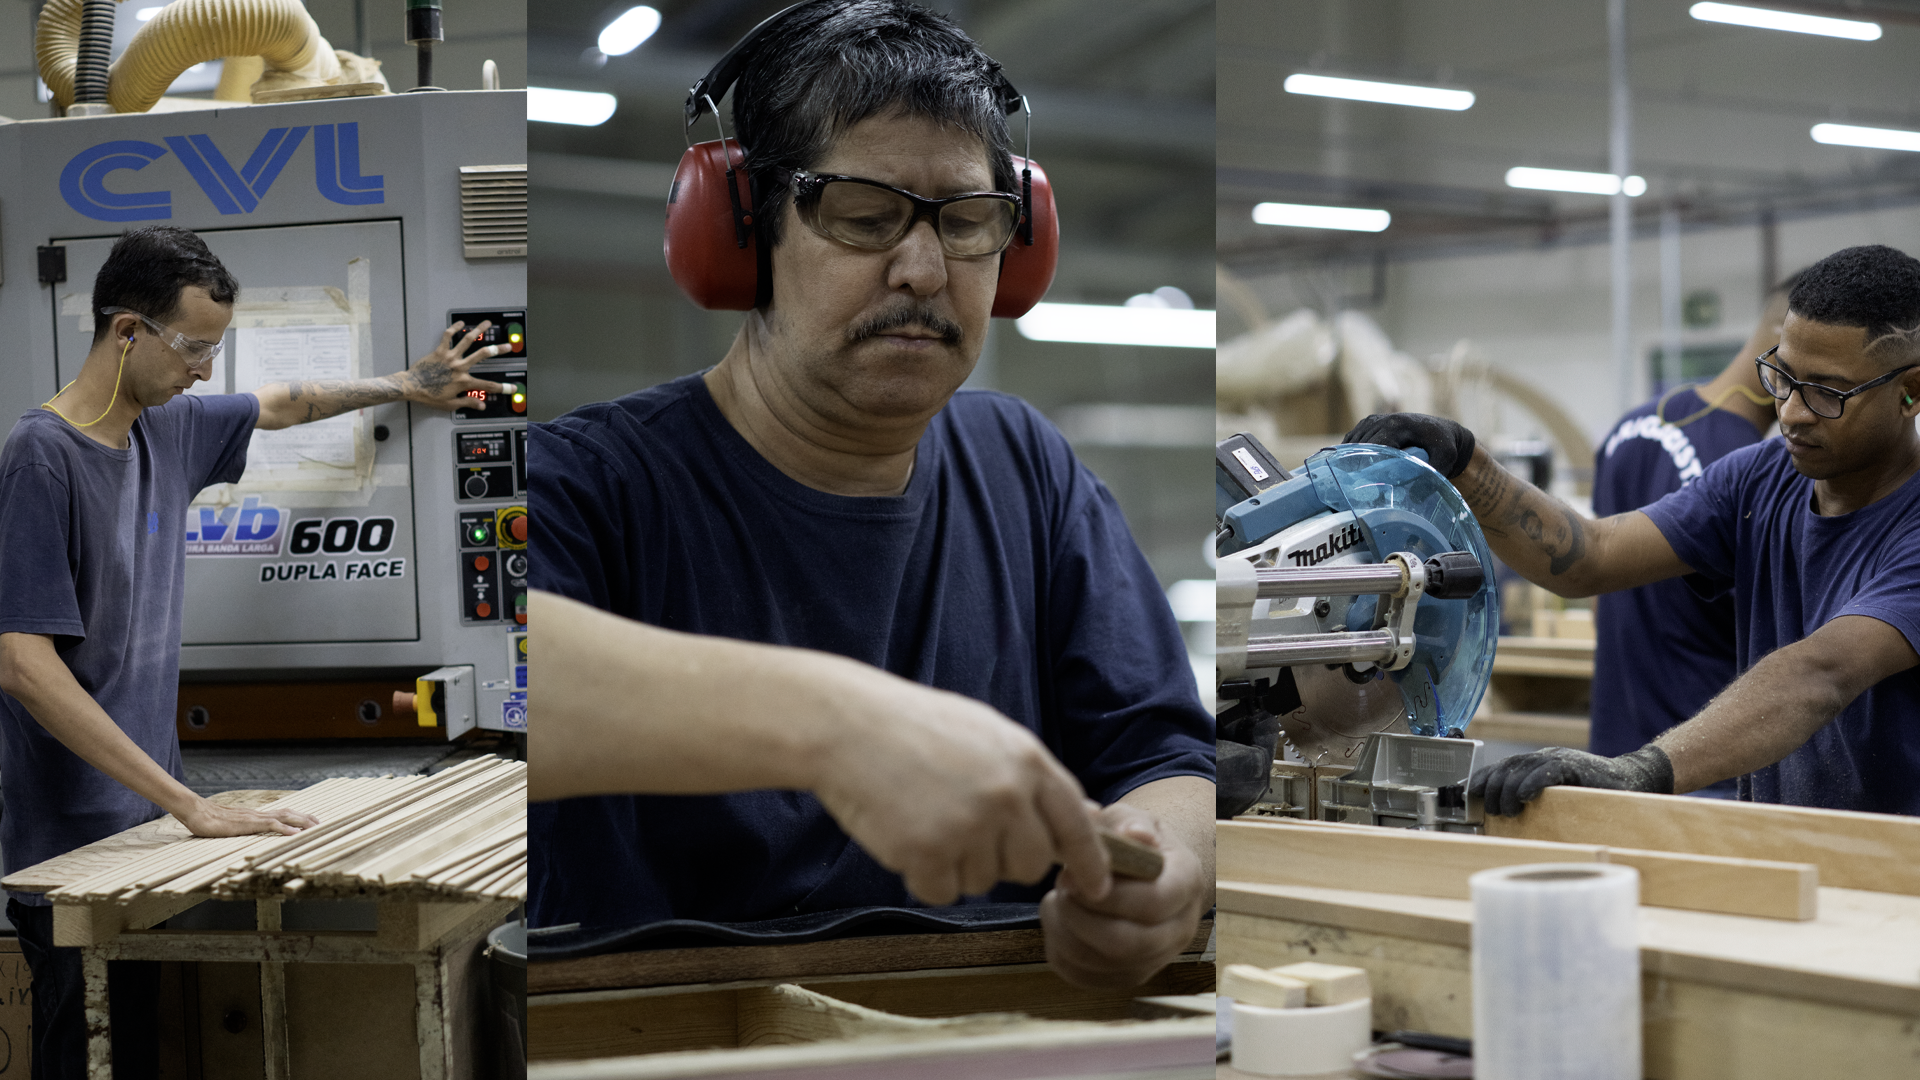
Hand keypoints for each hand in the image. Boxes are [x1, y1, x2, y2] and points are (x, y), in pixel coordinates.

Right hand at [175, 799, 318, 837]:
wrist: (196, 812)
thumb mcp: (230, 827)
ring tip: (316, 827)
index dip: (297, 817)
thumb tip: (245, 834)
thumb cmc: (209, 820)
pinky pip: (271, 825)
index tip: (311, 821)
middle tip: (322, 824)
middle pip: (288, 813)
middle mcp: (258, 814)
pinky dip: (285, 829)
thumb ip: (240, 829)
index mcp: (255, 815)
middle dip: (306, 818)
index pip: (282, 814)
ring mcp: (254, 818)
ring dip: (302, 822)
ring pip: (284, 817)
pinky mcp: (248, 823)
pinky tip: (295, 833)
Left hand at [403, 321, 509, 410]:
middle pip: (483, 355)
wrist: (411, 386)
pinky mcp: (439, 351)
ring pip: (467, 340)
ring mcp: (450, 357)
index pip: (487, 385)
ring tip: (487, 324)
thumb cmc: (428, 395)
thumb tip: (481, 405)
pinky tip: (460, 324)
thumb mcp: (450, 404)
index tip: (512, 387)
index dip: (502, 388)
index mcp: (463, 381)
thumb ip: (467, 402)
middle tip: (508, 346)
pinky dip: (454, 328)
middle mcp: (459, 367)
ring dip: (478, 331)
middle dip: (498, 350)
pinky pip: (448, 336)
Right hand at [812, 671, 1108, 907]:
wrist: (846, 726)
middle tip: (964, 829)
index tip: (1097, 888)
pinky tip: (904, 836)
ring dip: (956, 864)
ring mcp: (968, 825)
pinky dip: (923, 876)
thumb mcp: (987, 733)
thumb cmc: (913, 727)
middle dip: (1003, 860)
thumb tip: (1081, 814)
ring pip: (983, 880)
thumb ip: (1031, 775)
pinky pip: (942, 892)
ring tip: (924, 816)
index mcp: (1026, 760)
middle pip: (1029, 865)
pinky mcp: (928, 852)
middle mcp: (1006, 795)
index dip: (1090, 861)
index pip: (1075, 824)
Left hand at [1040, 802, 1207, 990]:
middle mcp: (1180, 929)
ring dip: (1066, 932)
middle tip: (1060, 888)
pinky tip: (1059, 920)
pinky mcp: (1127, 976)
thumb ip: (1130, 823)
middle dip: (1081, 917)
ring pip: (1102, 963)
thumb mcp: (1133, 819)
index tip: (1072, 875)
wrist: (1145, 872)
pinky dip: (1060, 950)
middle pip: (1128, 944)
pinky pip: (1085, 976)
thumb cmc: (1134, 841)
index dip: (1108, 894)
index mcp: (1186, 884)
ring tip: (1057, 900)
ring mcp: (1156, 959)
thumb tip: (1136, 834)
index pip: (1154, 903)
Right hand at [1343, 413, 1476, 478]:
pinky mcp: (1367, 424)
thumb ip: (1434, 474)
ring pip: (1352, 445)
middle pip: (1359, 447)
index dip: (1366, 467)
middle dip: (1357, 468)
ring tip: (1353, 483)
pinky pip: (1351, 441)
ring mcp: (1372, 420)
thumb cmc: (1444, 446)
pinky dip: (1350, 454)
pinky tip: (1352, 470)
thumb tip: (1413, 497)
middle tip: (1356, 490)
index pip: (1372, 448)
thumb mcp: (1446, 458)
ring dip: (1351, 462)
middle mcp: (1381, 420)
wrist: (1443, 431)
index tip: (1365, 487)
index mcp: (1397, 425)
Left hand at [1470, 744, 1673, 816]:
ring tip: (1506, 810)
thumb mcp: (1558, 794)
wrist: (1631, 779)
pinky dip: (1533, 783)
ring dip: (1509, 790)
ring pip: (1523, 769)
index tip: (1472, 794)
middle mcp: (1545, 757)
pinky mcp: (1575, 767)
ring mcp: (1559, 759)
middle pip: (1508, 767)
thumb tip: (1510, 817)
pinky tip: (1525, 796)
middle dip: (1495, 789)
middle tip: (1493, 811)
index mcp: (1538, 762)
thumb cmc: (1593, 791)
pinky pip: (1548, 772)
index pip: (1503, 766)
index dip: (1484, 778)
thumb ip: (1537, 798)